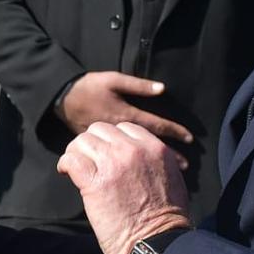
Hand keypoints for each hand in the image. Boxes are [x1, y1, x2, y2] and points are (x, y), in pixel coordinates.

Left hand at [57, 121, 190, 253]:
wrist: (158, 243)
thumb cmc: (165, 220)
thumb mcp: (171, 178)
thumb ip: (153, 162)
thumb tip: (136, 161)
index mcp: (155, 148)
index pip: (124, 128)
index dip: (111, 141)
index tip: (106, 155)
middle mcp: (133, 150)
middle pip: (100, 130)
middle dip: (92, 144)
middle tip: (89, 162)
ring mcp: (114, 164)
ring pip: (83, 141)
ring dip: (77, 153)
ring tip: (76, 168)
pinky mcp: (95, 182)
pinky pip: (72, 159)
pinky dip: (66, 164)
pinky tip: (66, 173)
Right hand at [58, 72, 192, 165]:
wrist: (63, 99)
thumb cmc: (90, 87)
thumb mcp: (114, 80)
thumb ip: (138, 85)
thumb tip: (162, 89)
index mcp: (125, 115)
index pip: (155, 124)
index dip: (173, 131)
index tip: (190, 138)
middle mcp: (120, 133)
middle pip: (149, 145)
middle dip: (168, 154)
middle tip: (185, 165)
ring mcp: (109, 144)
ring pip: (136, 155)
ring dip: (154, 162)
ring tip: (170, 172)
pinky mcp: (98, 150)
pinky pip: (120, 159)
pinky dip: (134, 165)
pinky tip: (143, 172)